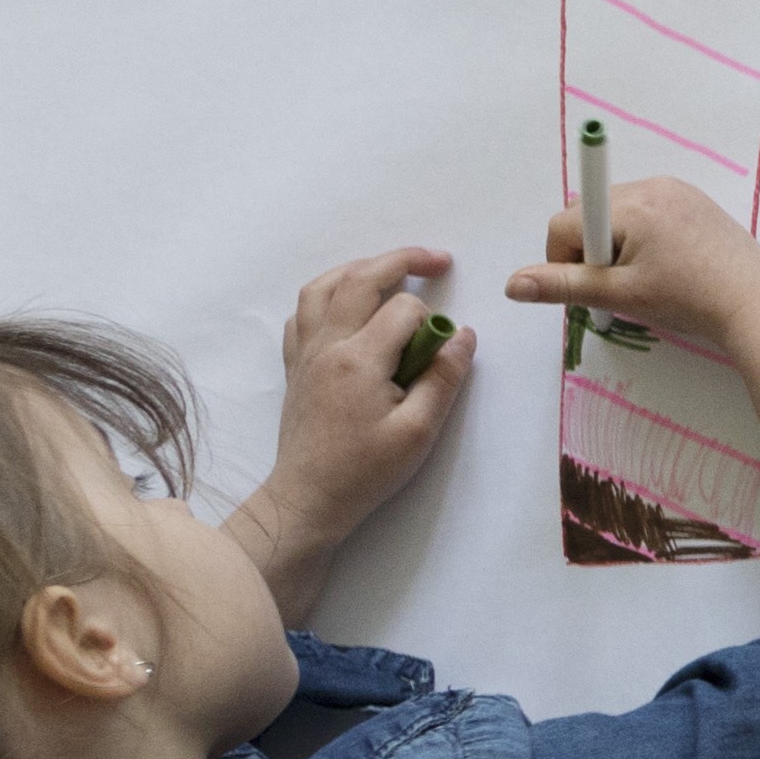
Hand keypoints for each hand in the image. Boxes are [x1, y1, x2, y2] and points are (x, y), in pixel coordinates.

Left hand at [235, 244, 465, 596]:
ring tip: (387, 271)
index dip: (433, 320)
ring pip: (321, 286)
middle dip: (402, 260)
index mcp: (358, 359)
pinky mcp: (295, 366)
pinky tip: (345, 306)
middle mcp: (326, 344)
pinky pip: (302, 313)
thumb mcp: (418, 432)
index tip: (445, 348)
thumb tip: (464, 334)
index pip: (403, 310)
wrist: (307, 499)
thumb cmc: (365, 471)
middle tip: (438, 259)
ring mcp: (305, 352)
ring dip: (357, 269)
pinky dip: (325, 296)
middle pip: (359, 278)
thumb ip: (443, 378)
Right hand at [503, 177, 759, 361]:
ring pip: (618, 215)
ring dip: (615, 246)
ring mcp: (678, 191)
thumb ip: (562, 286)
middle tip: (619, 289)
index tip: (588, 291)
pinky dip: (642, 240)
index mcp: (633, 203)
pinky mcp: (696, 202)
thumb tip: (511, 284)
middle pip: (591, 214)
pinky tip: (667, 269)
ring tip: (646, 281)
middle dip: (591, 252)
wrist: (757, 306)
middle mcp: (654, 185)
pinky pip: (648, 214)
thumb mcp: (620, 295)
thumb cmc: (688, 300)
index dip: (563, 261)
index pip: (566, 223)